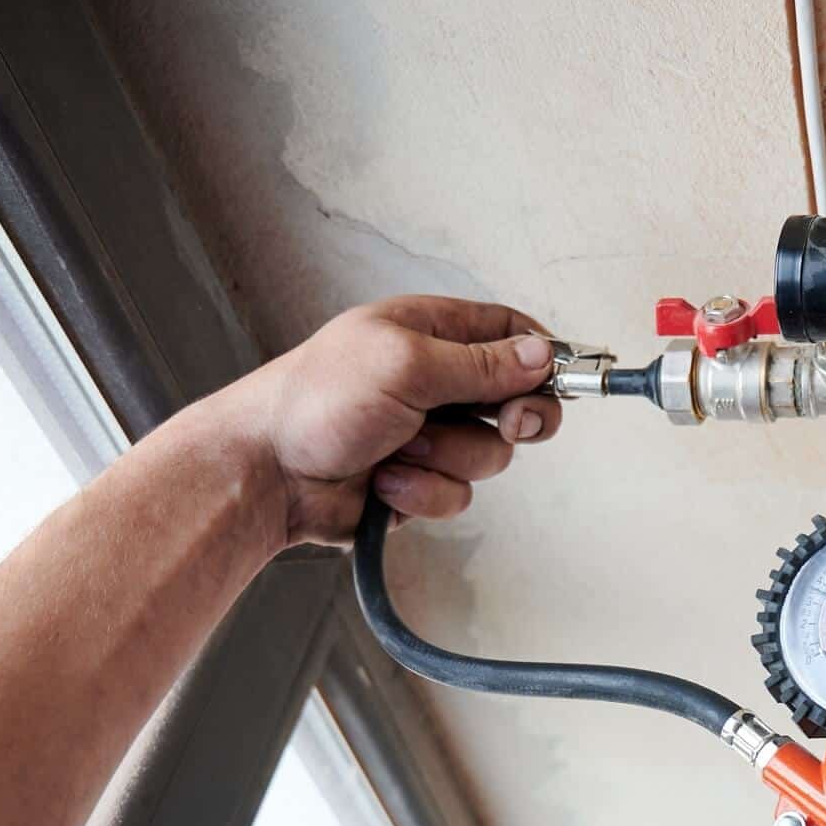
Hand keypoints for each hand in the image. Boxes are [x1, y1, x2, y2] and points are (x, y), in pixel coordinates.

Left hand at [207, 295, 561, 546]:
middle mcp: (435, 382)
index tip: (560, 378)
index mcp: (431, 333)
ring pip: (490, 455)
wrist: (265, 473)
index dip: (543, 354)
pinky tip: (384, 479)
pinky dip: (422, 491)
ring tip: (398, 447)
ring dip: (447, 458)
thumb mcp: (406, 365)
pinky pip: (457, 494)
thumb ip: (482, 362)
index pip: (510, 331)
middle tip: (506, 423)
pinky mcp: (420, 482)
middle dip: (514, 418)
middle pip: (517, 400)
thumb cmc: (313, 402)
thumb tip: (542, 353)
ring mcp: (429, 434)